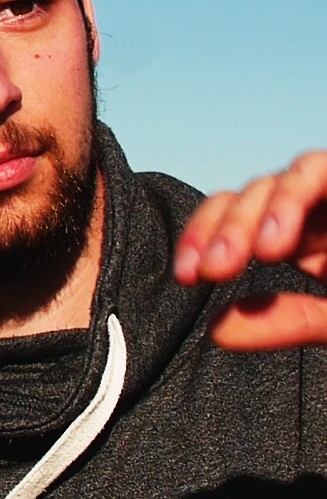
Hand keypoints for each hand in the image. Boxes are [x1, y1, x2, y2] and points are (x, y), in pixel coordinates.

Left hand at [175, 151, 326, 349]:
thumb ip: (287, 321)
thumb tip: (216, 331)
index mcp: (300, 237)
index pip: (230, 223)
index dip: (199, 239)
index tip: (185, 276)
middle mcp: (310, 211)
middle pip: (241, 199)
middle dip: (216, 232)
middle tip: (203, 272)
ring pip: (269, 183)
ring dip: (247, 220)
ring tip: (237, 263)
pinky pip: (317, 167)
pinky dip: (291, 199)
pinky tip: (275, 244)